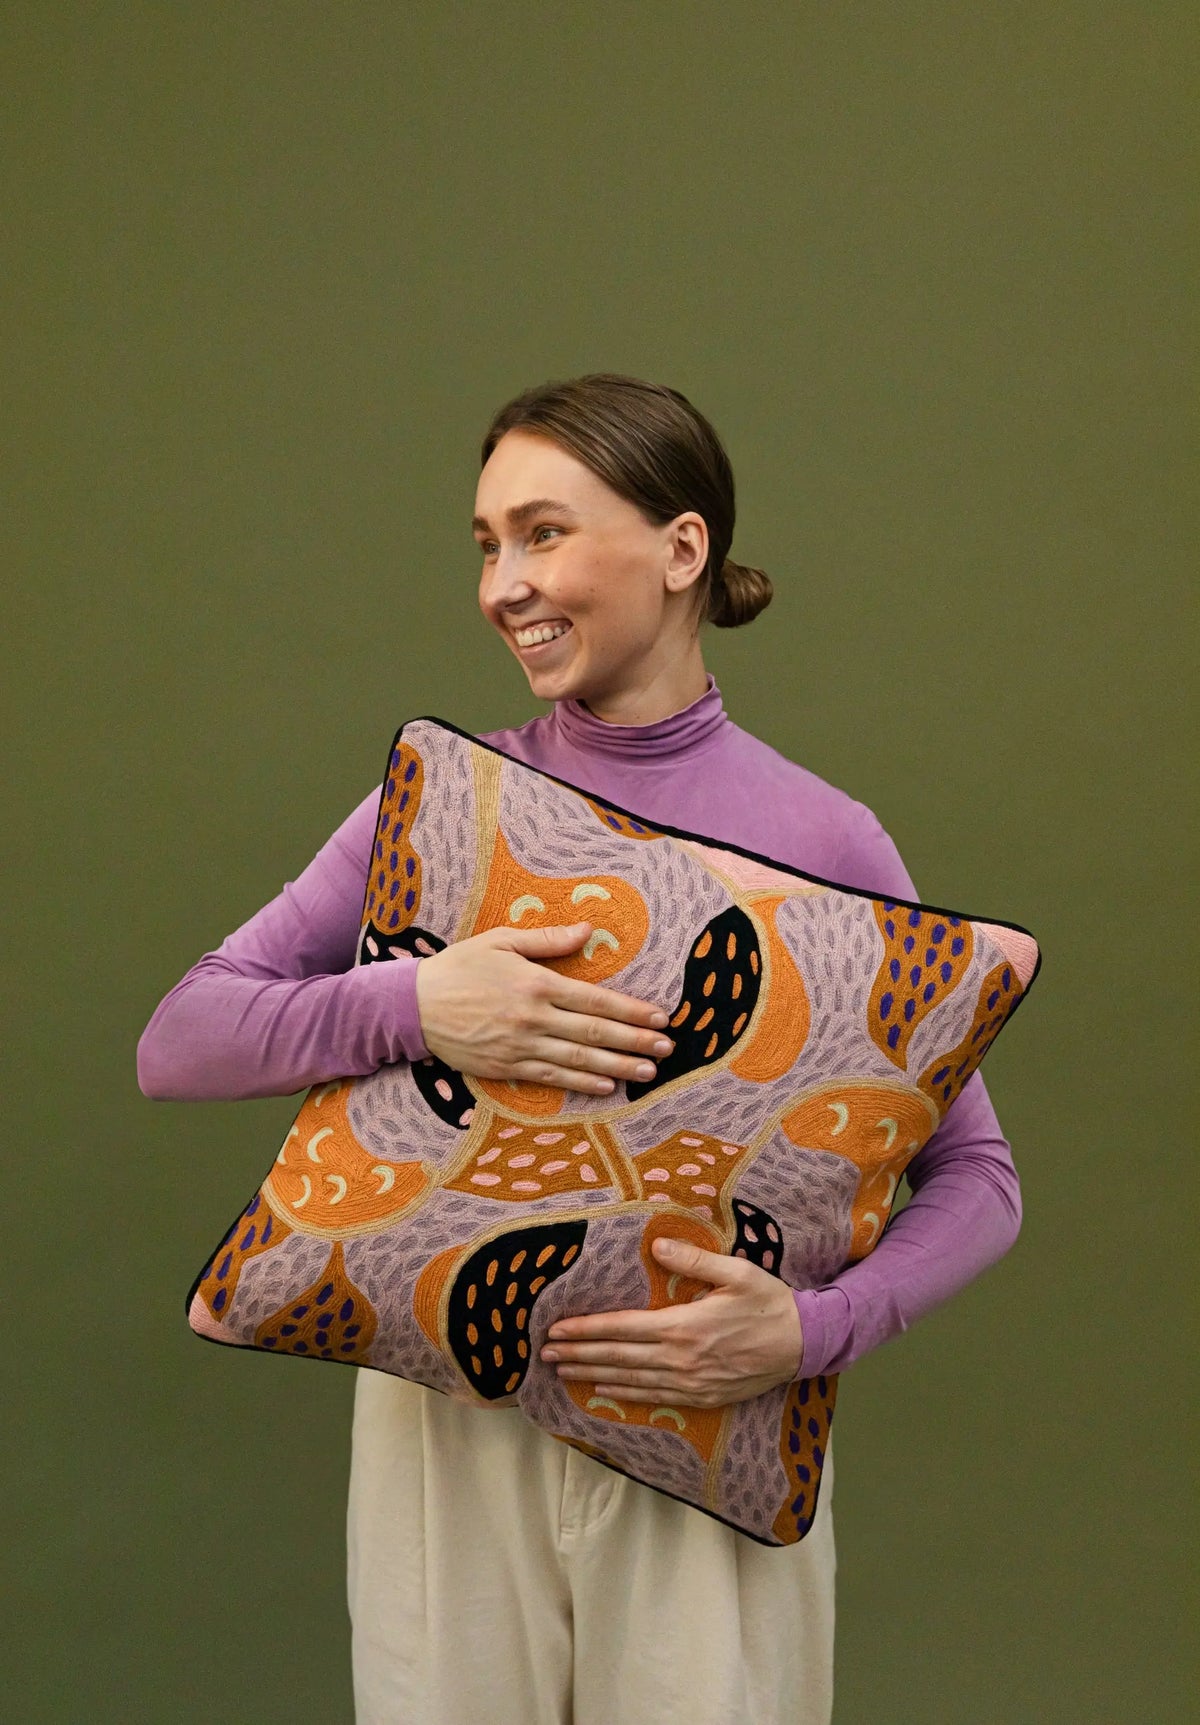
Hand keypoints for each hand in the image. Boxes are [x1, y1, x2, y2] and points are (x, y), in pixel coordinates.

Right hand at [413, 921, 675, 1095]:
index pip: (595, 999)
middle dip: (635, 1041)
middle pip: (595, 1032)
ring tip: (648, 1071)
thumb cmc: (458, 967)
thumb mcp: (501, 941)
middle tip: (668, 1048)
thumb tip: (588, 931)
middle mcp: (533, 1018)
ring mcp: (521, 1046)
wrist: (412, 1006)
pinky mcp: (507, 1068)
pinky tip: (607, 1086)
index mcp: (536, 983)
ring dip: (617, 1066)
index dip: (631, 1010)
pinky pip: (552, 1077)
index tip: (660, 1016)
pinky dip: (582, 1082)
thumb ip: (547, 940)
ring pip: (579, 1059)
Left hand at [540, 1237, 803, 1406]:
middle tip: (544, 1354)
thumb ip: (693, 1261)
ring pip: (630, 1380)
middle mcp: (681, 1359)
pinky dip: (624, 1394)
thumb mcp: (736, 1272)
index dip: (586, 1330)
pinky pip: (654, 1397)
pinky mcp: (702, 1397)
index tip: (557, 1329)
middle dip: (578, 1354)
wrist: (803, 1344)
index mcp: (684, 1326)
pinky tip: (603, 1390)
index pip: (622, 1328)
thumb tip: (656, 1246)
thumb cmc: (769, 1303)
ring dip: (593, 1374)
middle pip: (618, 1358)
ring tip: (563, 1370)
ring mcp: (691, 1383)